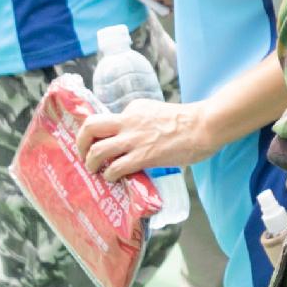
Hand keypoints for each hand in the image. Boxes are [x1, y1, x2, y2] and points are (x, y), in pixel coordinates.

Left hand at [80, 95, 217, 180]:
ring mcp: (134, 139)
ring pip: (97, 150)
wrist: (206, 126)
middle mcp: (128, 120)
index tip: (102, 143)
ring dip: (91, 163)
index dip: (102, 134)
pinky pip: (114, 168)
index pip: (108, 119)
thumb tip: (138, 141)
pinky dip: (109, 175)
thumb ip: (144, 123)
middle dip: (81, 142)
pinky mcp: (143, 156)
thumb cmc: (190, 121)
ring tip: (94, 170)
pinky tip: (113, 178)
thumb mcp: (159, 113)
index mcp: (134, 108)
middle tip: (83, 154)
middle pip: (90, 127)